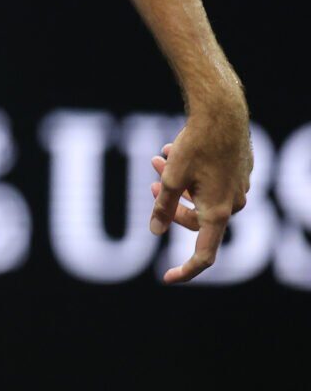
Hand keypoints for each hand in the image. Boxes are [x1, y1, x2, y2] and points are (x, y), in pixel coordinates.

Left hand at [148, 102, 253, 283]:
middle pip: (194, 219)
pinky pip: (211, 181)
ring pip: (200, 196)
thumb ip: (163, 207)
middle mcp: (233, 204)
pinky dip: (191, 172)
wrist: (223, 113)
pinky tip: (175, 150)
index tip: (167, 278)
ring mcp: (239, 189)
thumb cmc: (197, 145)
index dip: (186, 270)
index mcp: (217, 212)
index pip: (204, 255)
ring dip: (177, 183)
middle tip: (151, 181)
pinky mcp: (239, 173)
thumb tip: (155, 231)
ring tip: (158, 158)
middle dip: (170, 203)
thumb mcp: (172, 178)